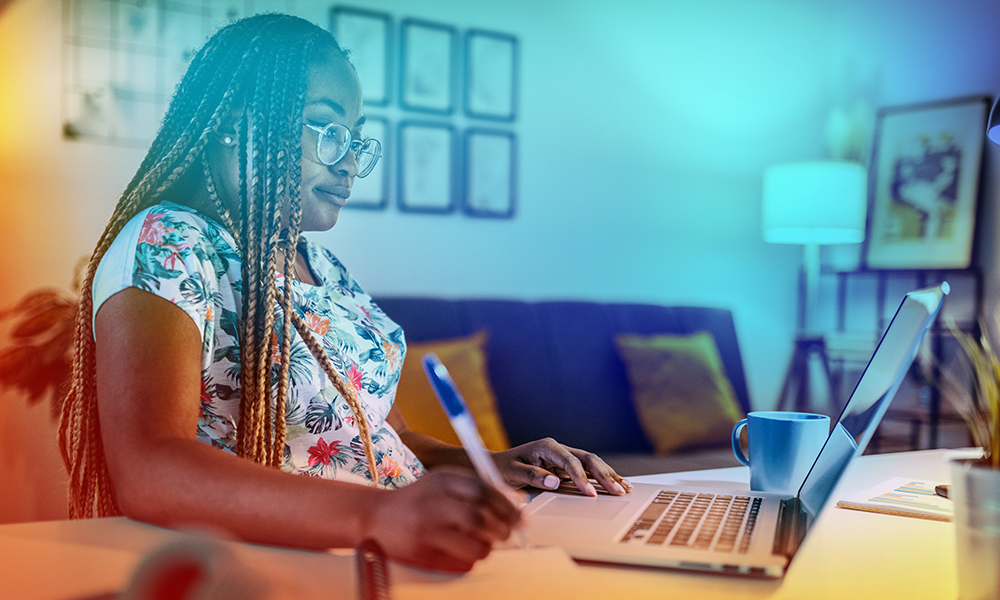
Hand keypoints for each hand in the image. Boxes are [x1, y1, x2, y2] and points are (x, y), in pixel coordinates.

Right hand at [364, 466, 520, 571]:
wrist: (375, 517)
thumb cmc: (419, 500)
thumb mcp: (445, 483)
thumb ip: (479, 488)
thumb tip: (519, 500)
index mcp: (441, 481)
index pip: (483, 490)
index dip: (507, 505)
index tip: (520, 516)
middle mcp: (433, 504)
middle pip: (480, 517)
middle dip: (502, 528)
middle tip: (507, 532)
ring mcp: (426, 531)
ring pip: (475, 545)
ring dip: (488, 547)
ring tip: (485, 542)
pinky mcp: (422, 554)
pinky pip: (461, 563)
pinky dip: (471, 559)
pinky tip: (465, 551)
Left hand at [492, 438, 632, 496]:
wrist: (498, 466)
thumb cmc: (504, 468)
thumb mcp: (514, 473)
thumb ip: (534, 476)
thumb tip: (556, 482)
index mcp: (547, 446)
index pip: (570, 461)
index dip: (582, 477)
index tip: (590, 493)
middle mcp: (559, 449)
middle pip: (588, 459)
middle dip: (604, 475)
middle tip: (618, 491)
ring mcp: (565, 456)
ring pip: (593, 463)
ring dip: (609, 475)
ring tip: (625, 488)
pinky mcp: (567, 466)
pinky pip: (589, 470)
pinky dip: (603, 477)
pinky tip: (617, 483)